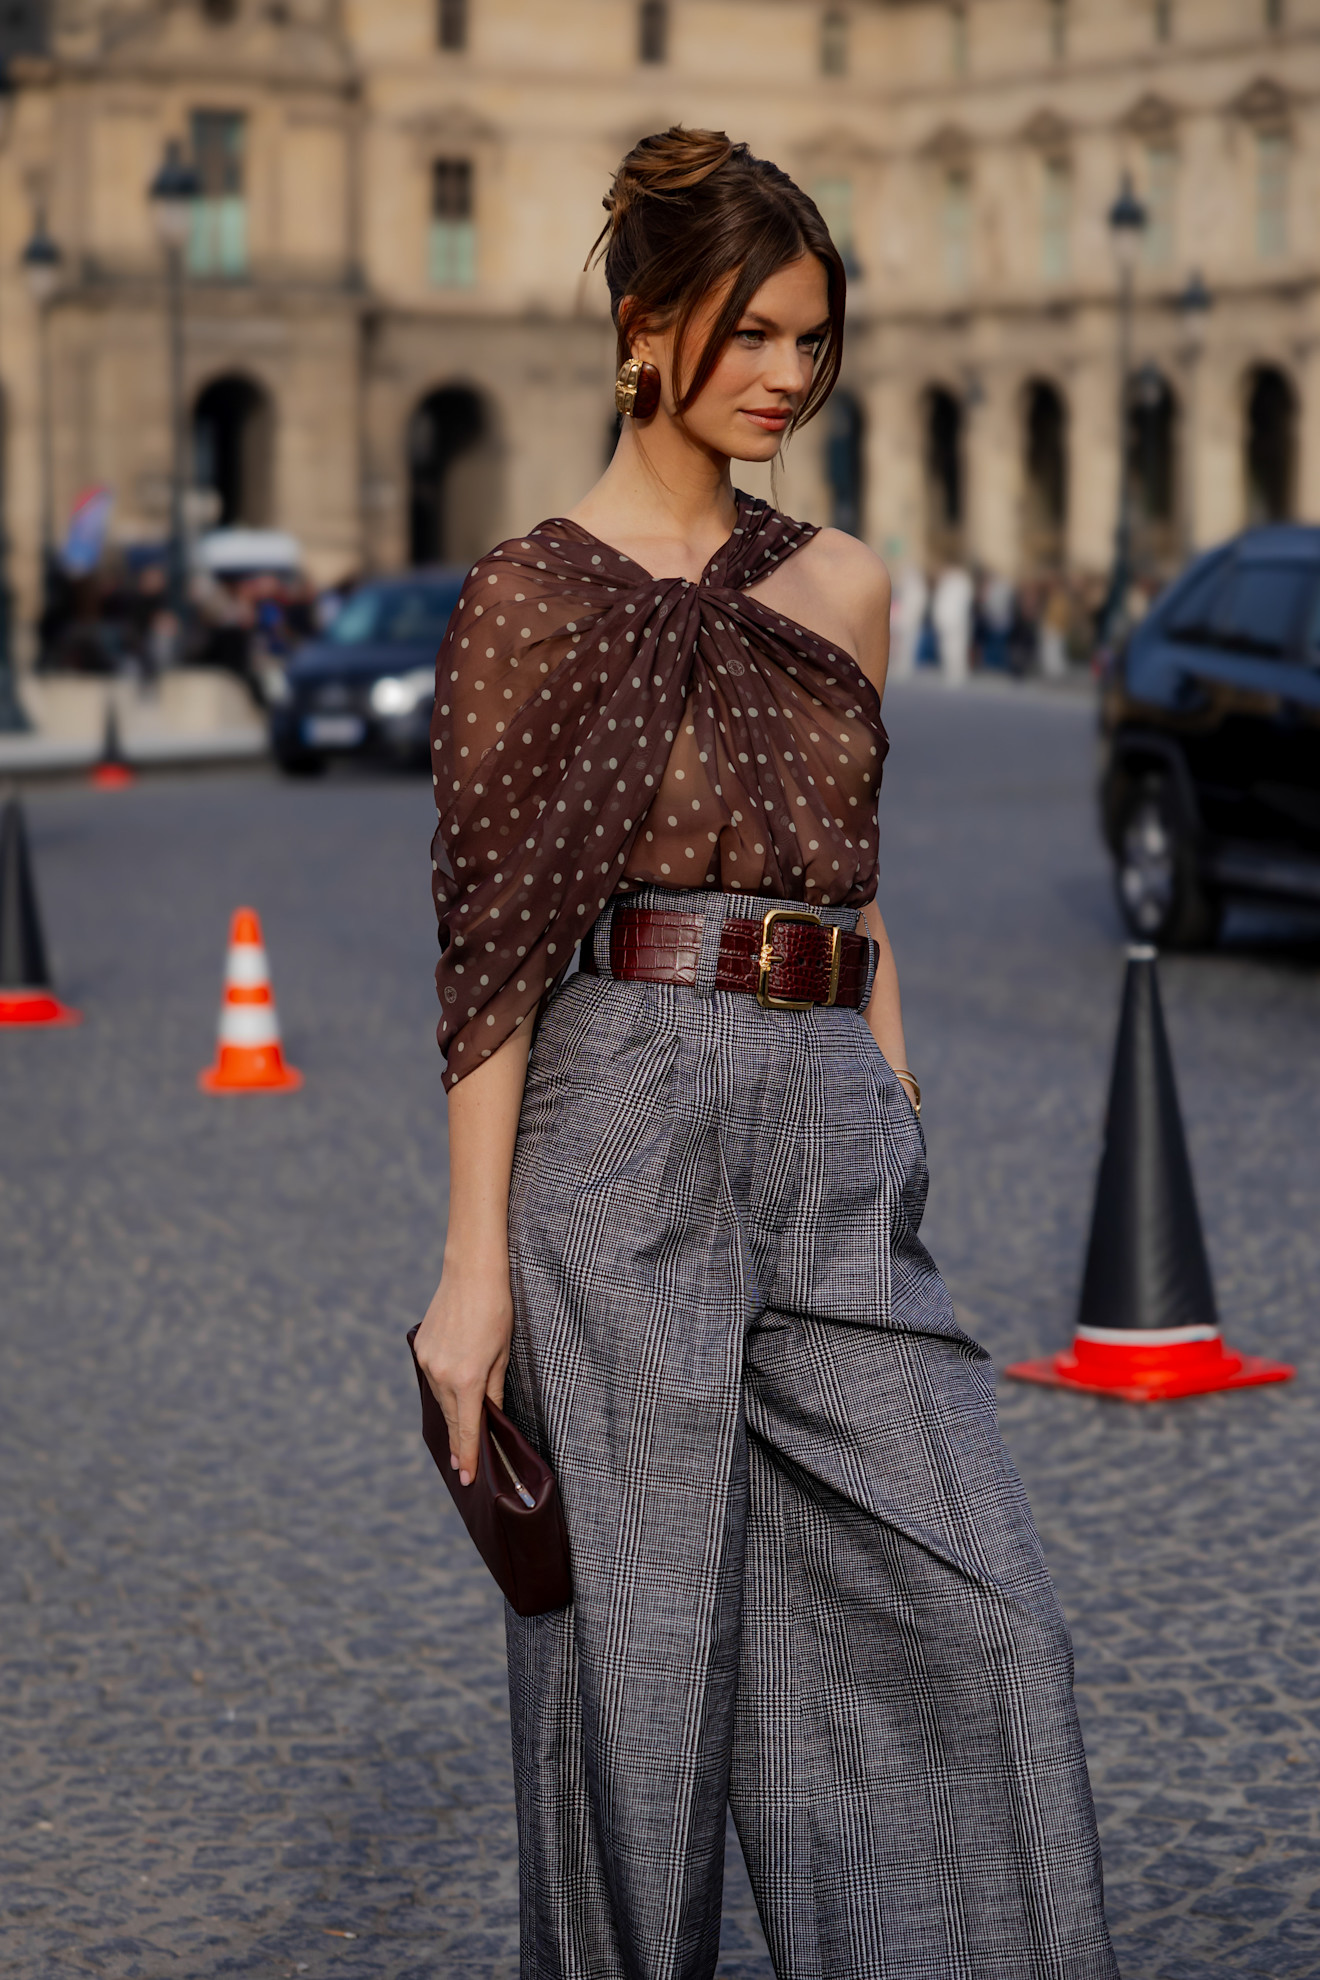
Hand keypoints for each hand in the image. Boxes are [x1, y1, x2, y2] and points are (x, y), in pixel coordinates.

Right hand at [413, 1255, 512, 1486]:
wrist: (471, 1273)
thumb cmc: (496, 1311)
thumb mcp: (503, 1354)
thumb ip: (493, 1390)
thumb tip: (490, 1416)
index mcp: (466, 1379)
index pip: (467, 1428)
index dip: (467, 1456)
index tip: (466, 1478)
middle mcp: (441, 1374)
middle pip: (451, 1418)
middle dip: (457, 1443)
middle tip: (461, 1467)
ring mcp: (427, 1362)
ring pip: (440, 1398)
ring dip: (452, 1414)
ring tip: (459, 1434)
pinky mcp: (420, 1349)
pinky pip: (432, 1378)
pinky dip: (443, 1389)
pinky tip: (451, 1393)